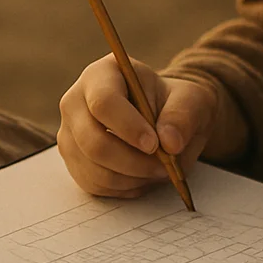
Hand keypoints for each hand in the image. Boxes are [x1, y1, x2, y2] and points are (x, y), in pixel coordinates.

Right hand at [58, 54, 241, 196]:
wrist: (164, 120)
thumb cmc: (174, 104)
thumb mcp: (191, 100)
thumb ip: (183, 115)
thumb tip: (170, 142)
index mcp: (102, 74)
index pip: (104, 102)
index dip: (129, 127)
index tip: (155, 145)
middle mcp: (76, 102)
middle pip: (92, 141)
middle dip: (133, 161)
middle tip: (164, 166)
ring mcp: (70, 134)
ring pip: (94, 169)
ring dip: (133, 177)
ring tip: (159, 169)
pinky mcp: (74, 161)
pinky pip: (95, 185)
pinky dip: (124, 187)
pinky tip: (143, 175)